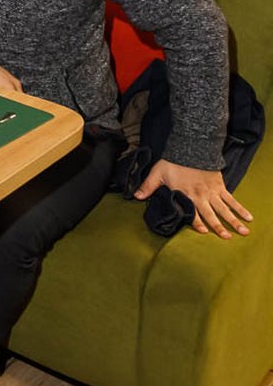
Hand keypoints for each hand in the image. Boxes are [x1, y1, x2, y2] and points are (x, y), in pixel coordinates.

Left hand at [135, 160, 252, 237]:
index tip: (203, 232)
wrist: (192, 147)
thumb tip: (136, 196)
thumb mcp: (158, 173)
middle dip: (219, 226)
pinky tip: (248, 217)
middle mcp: (201, 195)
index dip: (196, 222)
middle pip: (211, 214)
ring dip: (233, 221)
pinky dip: (240, 208)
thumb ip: (148, 186)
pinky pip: (232, 199)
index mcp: (185, 194)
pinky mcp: (220, 186)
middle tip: (226, 238)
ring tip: (242, 232)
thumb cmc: (174, 161)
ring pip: (224, 209)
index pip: (192, 212)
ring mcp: (212, 191)